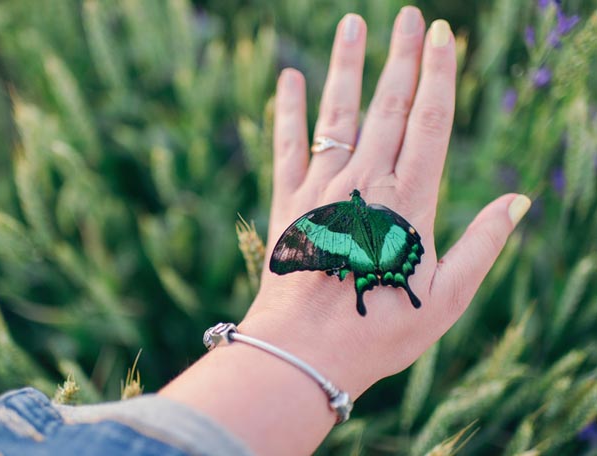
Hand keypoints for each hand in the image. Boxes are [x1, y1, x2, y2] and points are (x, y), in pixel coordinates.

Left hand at [161, 8, 530, 454]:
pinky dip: (287, 111)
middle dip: (401, 58)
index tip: (443, 35)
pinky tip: (289, 79)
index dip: (438, 76)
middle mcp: (366, 182)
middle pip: (388, 106)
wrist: (307, 349)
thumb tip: (518, 201)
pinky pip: (287, 145)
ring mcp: (322, 188)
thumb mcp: (449, 296)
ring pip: (338, 114)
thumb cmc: (383, 329)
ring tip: (353, 24)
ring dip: (346, 66)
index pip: (430, 122)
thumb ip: (483, 244)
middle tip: (409, 16)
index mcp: (410, 201)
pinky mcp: (288, 201)